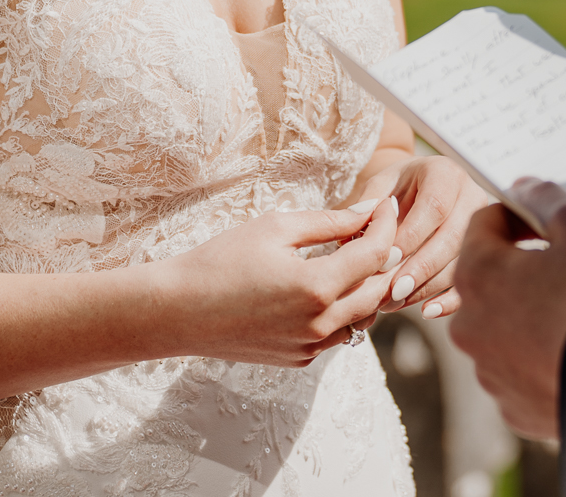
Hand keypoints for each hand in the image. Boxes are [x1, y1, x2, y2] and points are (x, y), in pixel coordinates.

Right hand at [162, 197, 403, 366]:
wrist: (177, 310)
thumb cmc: (221, 260)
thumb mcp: (275, 228)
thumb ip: (329, 222)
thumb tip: (368, 213)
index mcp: (316, 287)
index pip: (373, 254)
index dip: (386, 226)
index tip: (387, 205)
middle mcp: (319, 325)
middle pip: (378, 291)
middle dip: (386, 258)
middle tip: (381, 231)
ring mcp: (310, 347)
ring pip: (363, 319)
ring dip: (369, 288)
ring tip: (358, 257)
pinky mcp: (298, 359)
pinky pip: (338, 335)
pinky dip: (344, 311)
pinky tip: (330, 287)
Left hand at [348, 155, 496, 318]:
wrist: (417, 192)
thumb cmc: (395, 190)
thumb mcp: (378, 188)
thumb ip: (368, 207)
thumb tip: (361, 235)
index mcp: (445, 173)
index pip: (434, 206)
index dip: (412, 235)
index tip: (385, 260)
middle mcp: (471, 196)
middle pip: (453, 236)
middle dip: (421, 267)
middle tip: (394, 291)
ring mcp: (482, 226)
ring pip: (463, 261)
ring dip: (429, 286)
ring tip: (396, 301)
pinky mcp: (484, 251)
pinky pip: (472, 279)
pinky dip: (451, 299)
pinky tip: (428, 311)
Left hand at [450, 180, 565, 439]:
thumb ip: (546, 199)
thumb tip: (525, 188)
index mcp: (476, 273)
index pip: (484, 222)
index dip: (519, 214)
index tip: (549, 223)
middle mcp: (469, 324)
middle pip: (489, 277)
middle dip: (522, 266)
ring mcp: (489, 369)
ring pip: (503, 326)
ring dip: (528, 313)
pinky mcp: (514, 406)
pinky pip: (521, 368)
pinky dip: (540, 356)